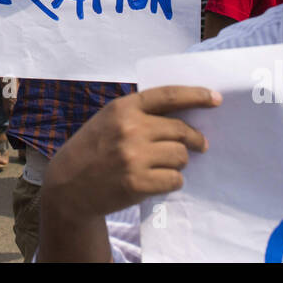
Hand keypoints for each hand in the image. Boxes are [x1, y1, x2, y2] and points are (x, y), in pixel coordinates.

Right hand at [41, 86, 219, 219]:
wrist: (68, 186)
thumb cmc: (92, 149)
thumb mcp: (109, 120)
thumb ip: (139, 113)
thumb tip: (185, 115)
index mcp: (123, 108)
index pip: (169, 96)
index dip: (196, 95)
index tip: (215, 99)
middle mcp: (130, 129)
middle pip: (180, 130)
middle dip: (195, 139)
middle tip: (200, 145)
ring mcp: (133, 157)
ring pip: (180, 156)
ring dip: (179, 162)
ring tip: (164, 166)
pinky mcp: (137, 183)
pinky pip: (174, 180)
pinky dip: (172, 181)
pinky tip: (158, 181)